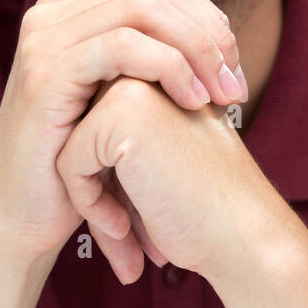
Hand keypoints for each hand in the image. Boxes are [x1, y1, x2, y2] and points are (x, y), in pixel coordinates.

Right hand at [0, 0, 248, 264]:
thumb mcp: (123, 99)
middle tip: (235, 85)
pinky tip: (193, 101)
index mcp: (73, 11)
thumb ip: (155, 57)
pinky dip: (170, 67)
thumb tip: (218, 32)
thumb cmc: (83, 166)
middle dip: (210, 34)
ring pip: (145, 9)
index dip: (208, 20)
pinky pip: (122, 46)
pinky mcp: (45, 70)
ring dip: (198, 50)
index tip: (233, 69)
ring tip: (222, 97)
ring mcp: (44, 37)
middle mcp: (53, 12)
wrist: (21, 218)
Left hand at [57, 75, 286, 283]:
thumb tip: (64, 147)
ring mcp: (133, 85)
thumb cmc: (202, 209)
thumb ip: (118, 141)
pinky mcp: (119, 113)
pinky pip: (70, 163)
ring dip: (92, 196)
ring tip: (128, 233)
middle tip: (129, 230)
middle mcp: (147, 71)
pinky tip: (126, 229)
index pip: (97, 126)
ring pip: (71, 145)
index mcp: (162, 77)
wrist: (243, 236)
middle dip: (98, 186)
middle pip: (82, 133)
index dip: (110, 178)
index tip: (141, 213)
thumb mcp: (156, 163)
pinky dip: (89, 204)